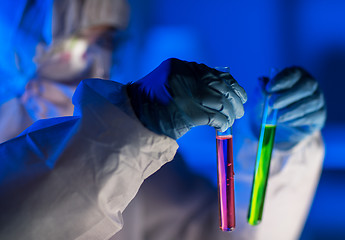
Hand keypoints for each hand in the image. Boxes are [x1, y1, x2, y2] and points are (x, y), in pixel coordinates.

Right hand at [127, 58, 246, 138]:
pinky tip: (223, 126)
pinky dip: (223, 122)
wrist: (134, 119)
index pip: (213, 73)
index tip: (238, 92)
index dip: (231, 84)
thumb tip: (221, 88)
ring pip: (221, 102)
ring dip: (231, 112)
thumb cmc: (152, 103)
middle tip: (240, 108)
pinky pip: (215, 117)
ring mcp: (187, 95)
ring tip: (233, 118)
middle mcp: (184, 77)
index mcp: (179, 66)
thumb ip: (191, 80)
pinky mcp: (189, 114)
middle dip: (235, 98)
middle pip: (220, 86)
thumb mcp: (170, 82)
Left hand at [266, 67, 325, 148]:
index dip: (282, 80)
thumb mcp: (258, 102)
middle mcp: (310, 85)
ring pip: (312, 102)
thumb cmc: (264, 110)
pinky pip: (314, 116)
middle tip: (272, 104)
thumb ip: (260, 93)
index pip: (294, 73)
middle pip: (307, 85)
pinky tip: (286, 122)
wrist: (269, 130)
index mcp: (295, 76)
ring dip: (292, 110)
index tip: (268, 89)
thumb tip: (262, 82)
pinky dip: (298, 119)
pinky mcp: (320, 115)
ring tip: (277, 118)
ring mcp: (317, 100)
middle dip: (288, 96)